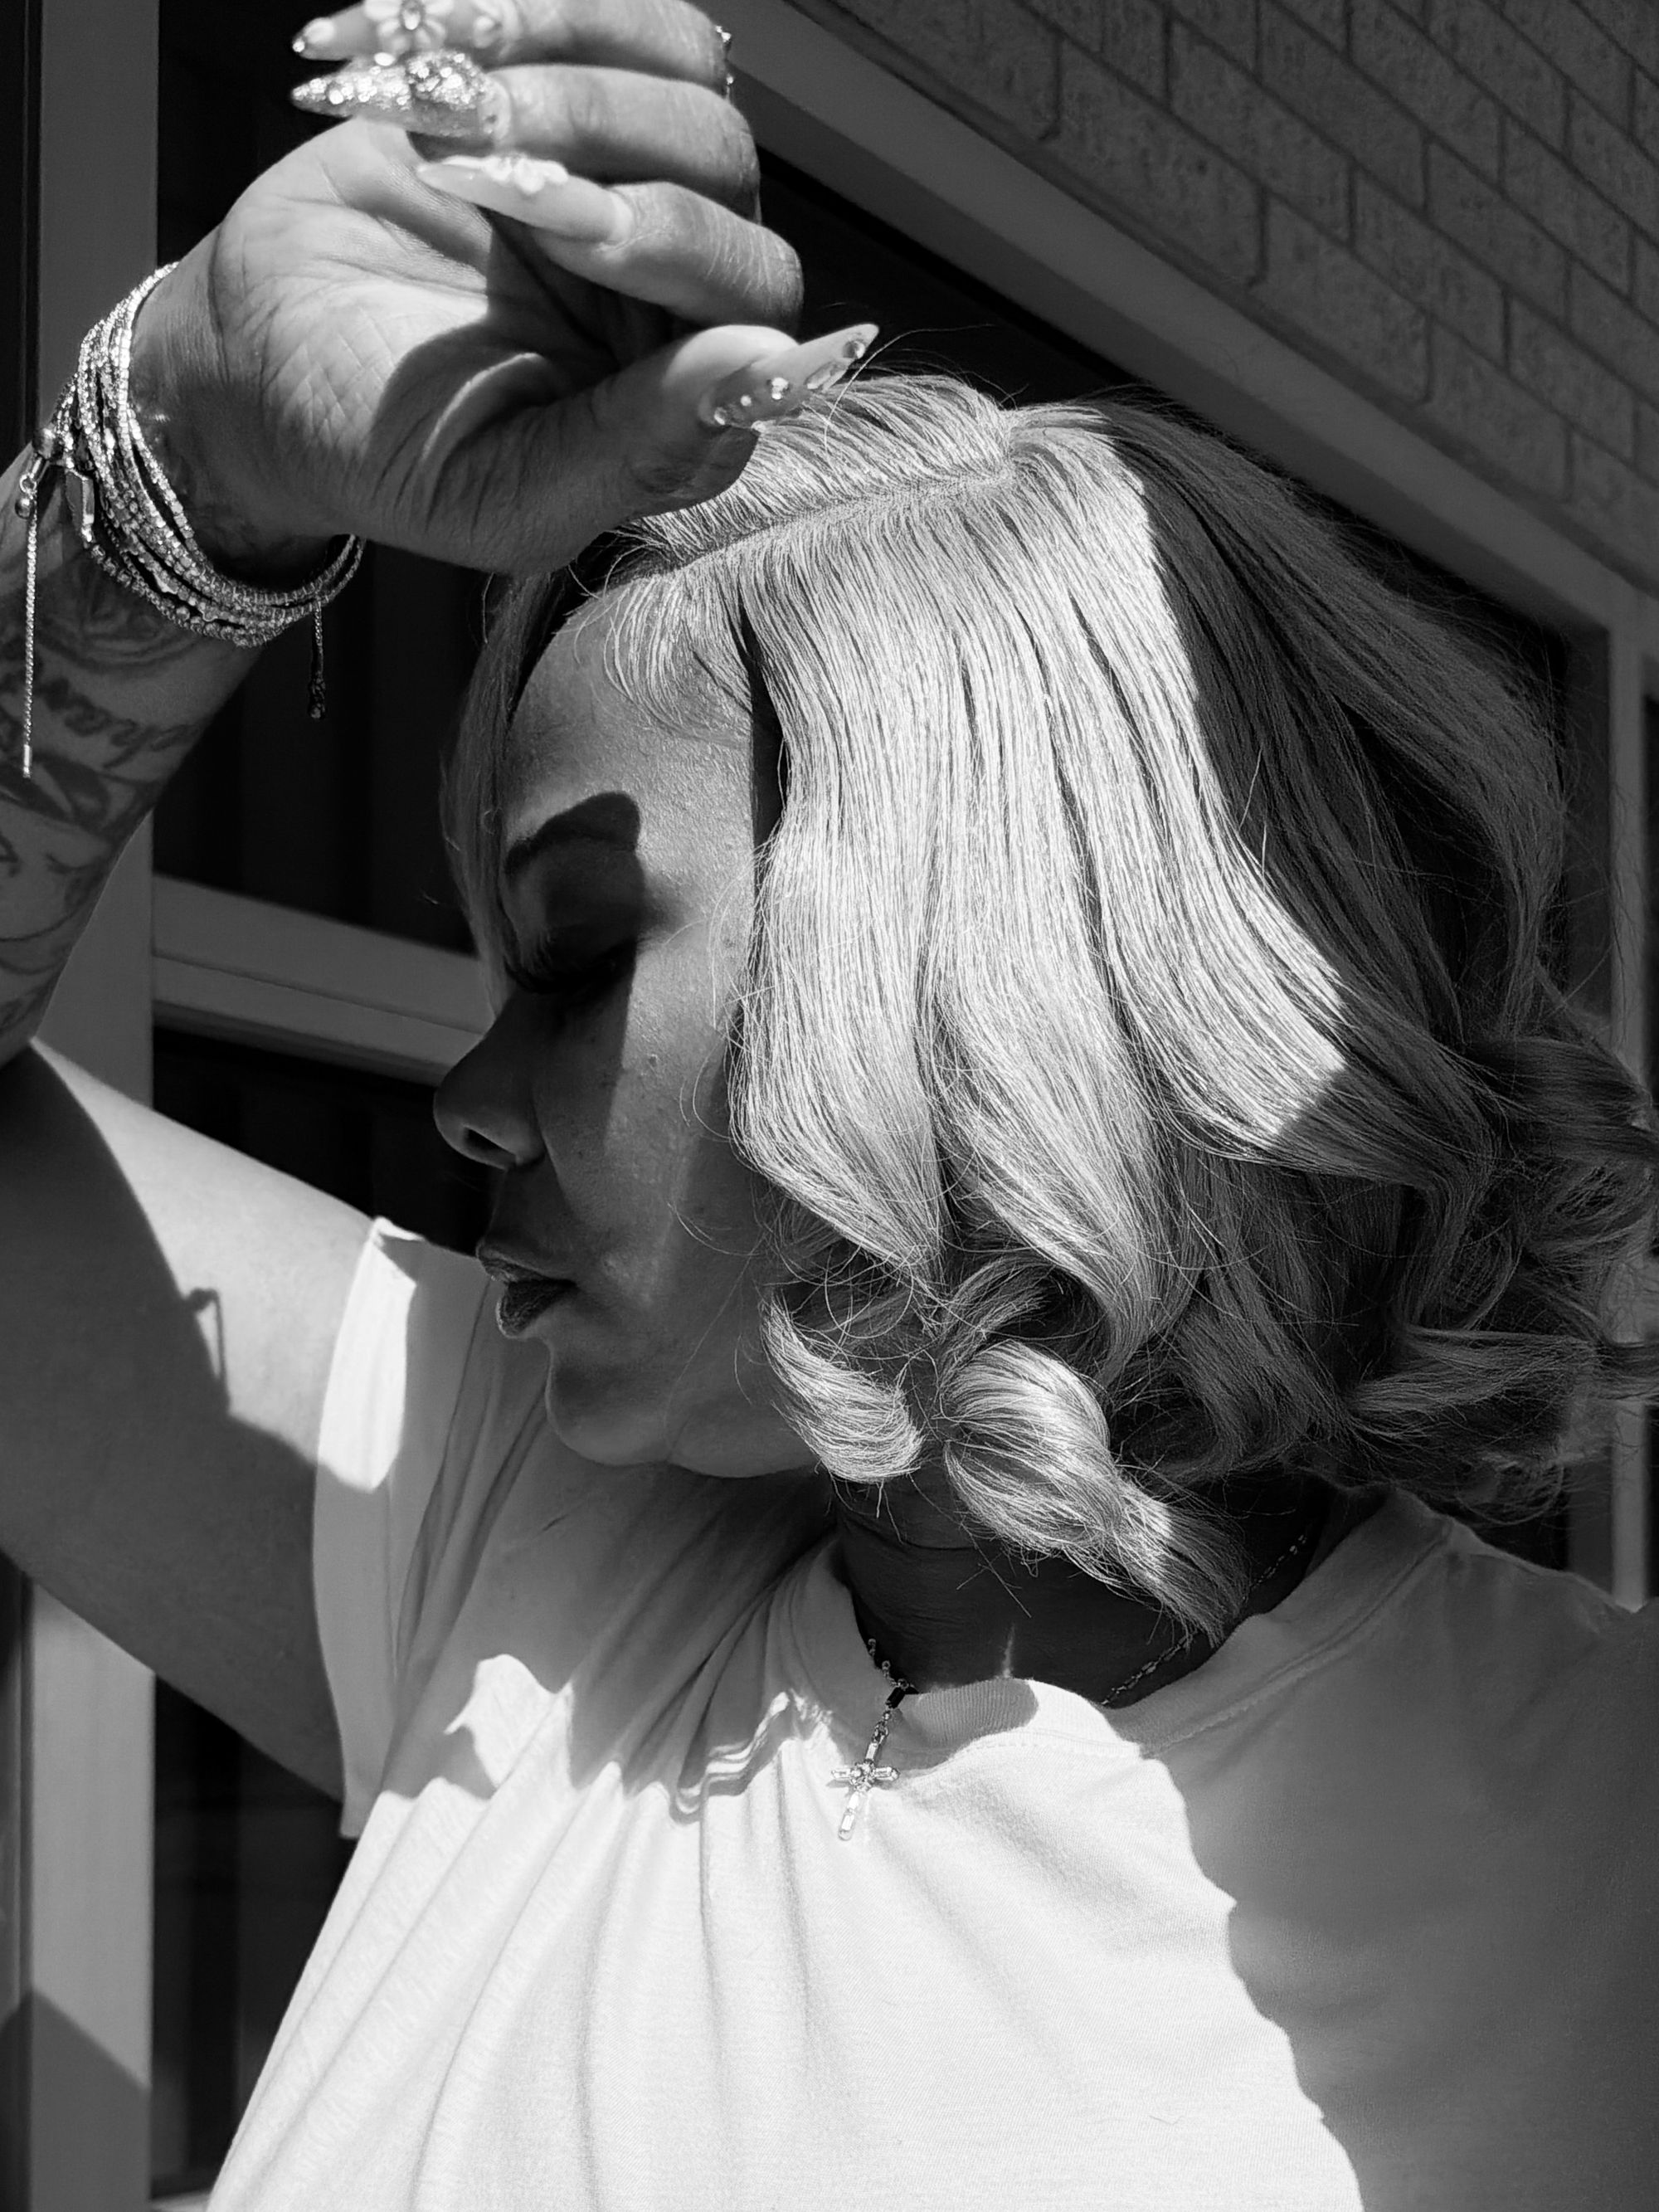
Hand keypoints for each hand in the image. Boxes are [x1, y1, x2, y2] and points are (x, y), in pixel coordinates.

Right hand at [133, 0, 804, 575]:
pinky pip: (596, 13)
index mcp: (689, 391)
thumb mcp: (506, 494)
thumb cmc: (390, 452)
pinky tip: (412, 44)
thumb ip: (641, 449)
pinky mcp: (568, 91)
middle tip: (480, 173)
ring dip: (559, 60)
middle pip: (720, 160)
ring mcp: (631, 171)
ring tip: (439, 105)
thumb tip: (766, 367)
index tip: (575, 232)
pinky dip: (504, 10)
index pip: (756, 301)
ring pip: (677, 61)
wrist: (267, 364)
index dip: (672, 249)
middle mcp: (682, 277)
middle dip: (602, 145)